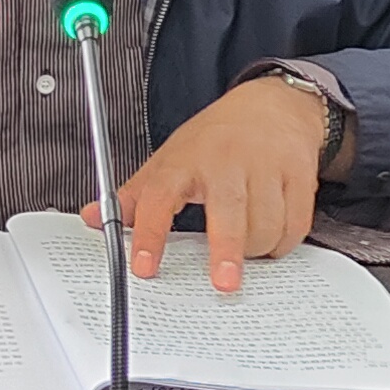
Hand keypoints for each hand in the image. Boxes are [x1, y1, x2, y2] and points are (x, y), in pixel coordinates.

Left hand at [99, 74, 330, 289]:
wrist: (270, 104)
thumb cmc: (214, 139)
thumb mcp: (168, 159)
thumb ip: (133, 195)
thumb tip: (90, 217)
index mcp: (185, 160)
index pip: (159, 197)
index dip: (149, 234)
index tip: (143, 268)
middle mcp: (226, 160)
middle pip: (228, 213)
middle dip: (227, 251)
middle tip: (223, 284)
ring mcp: (266, 165)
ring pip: (265, 225)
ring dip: (256, 250)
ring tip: (246, 247)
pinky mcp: (299, 173)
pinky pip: (295, 224)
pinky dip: (283, 242)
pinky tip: (272, 237)